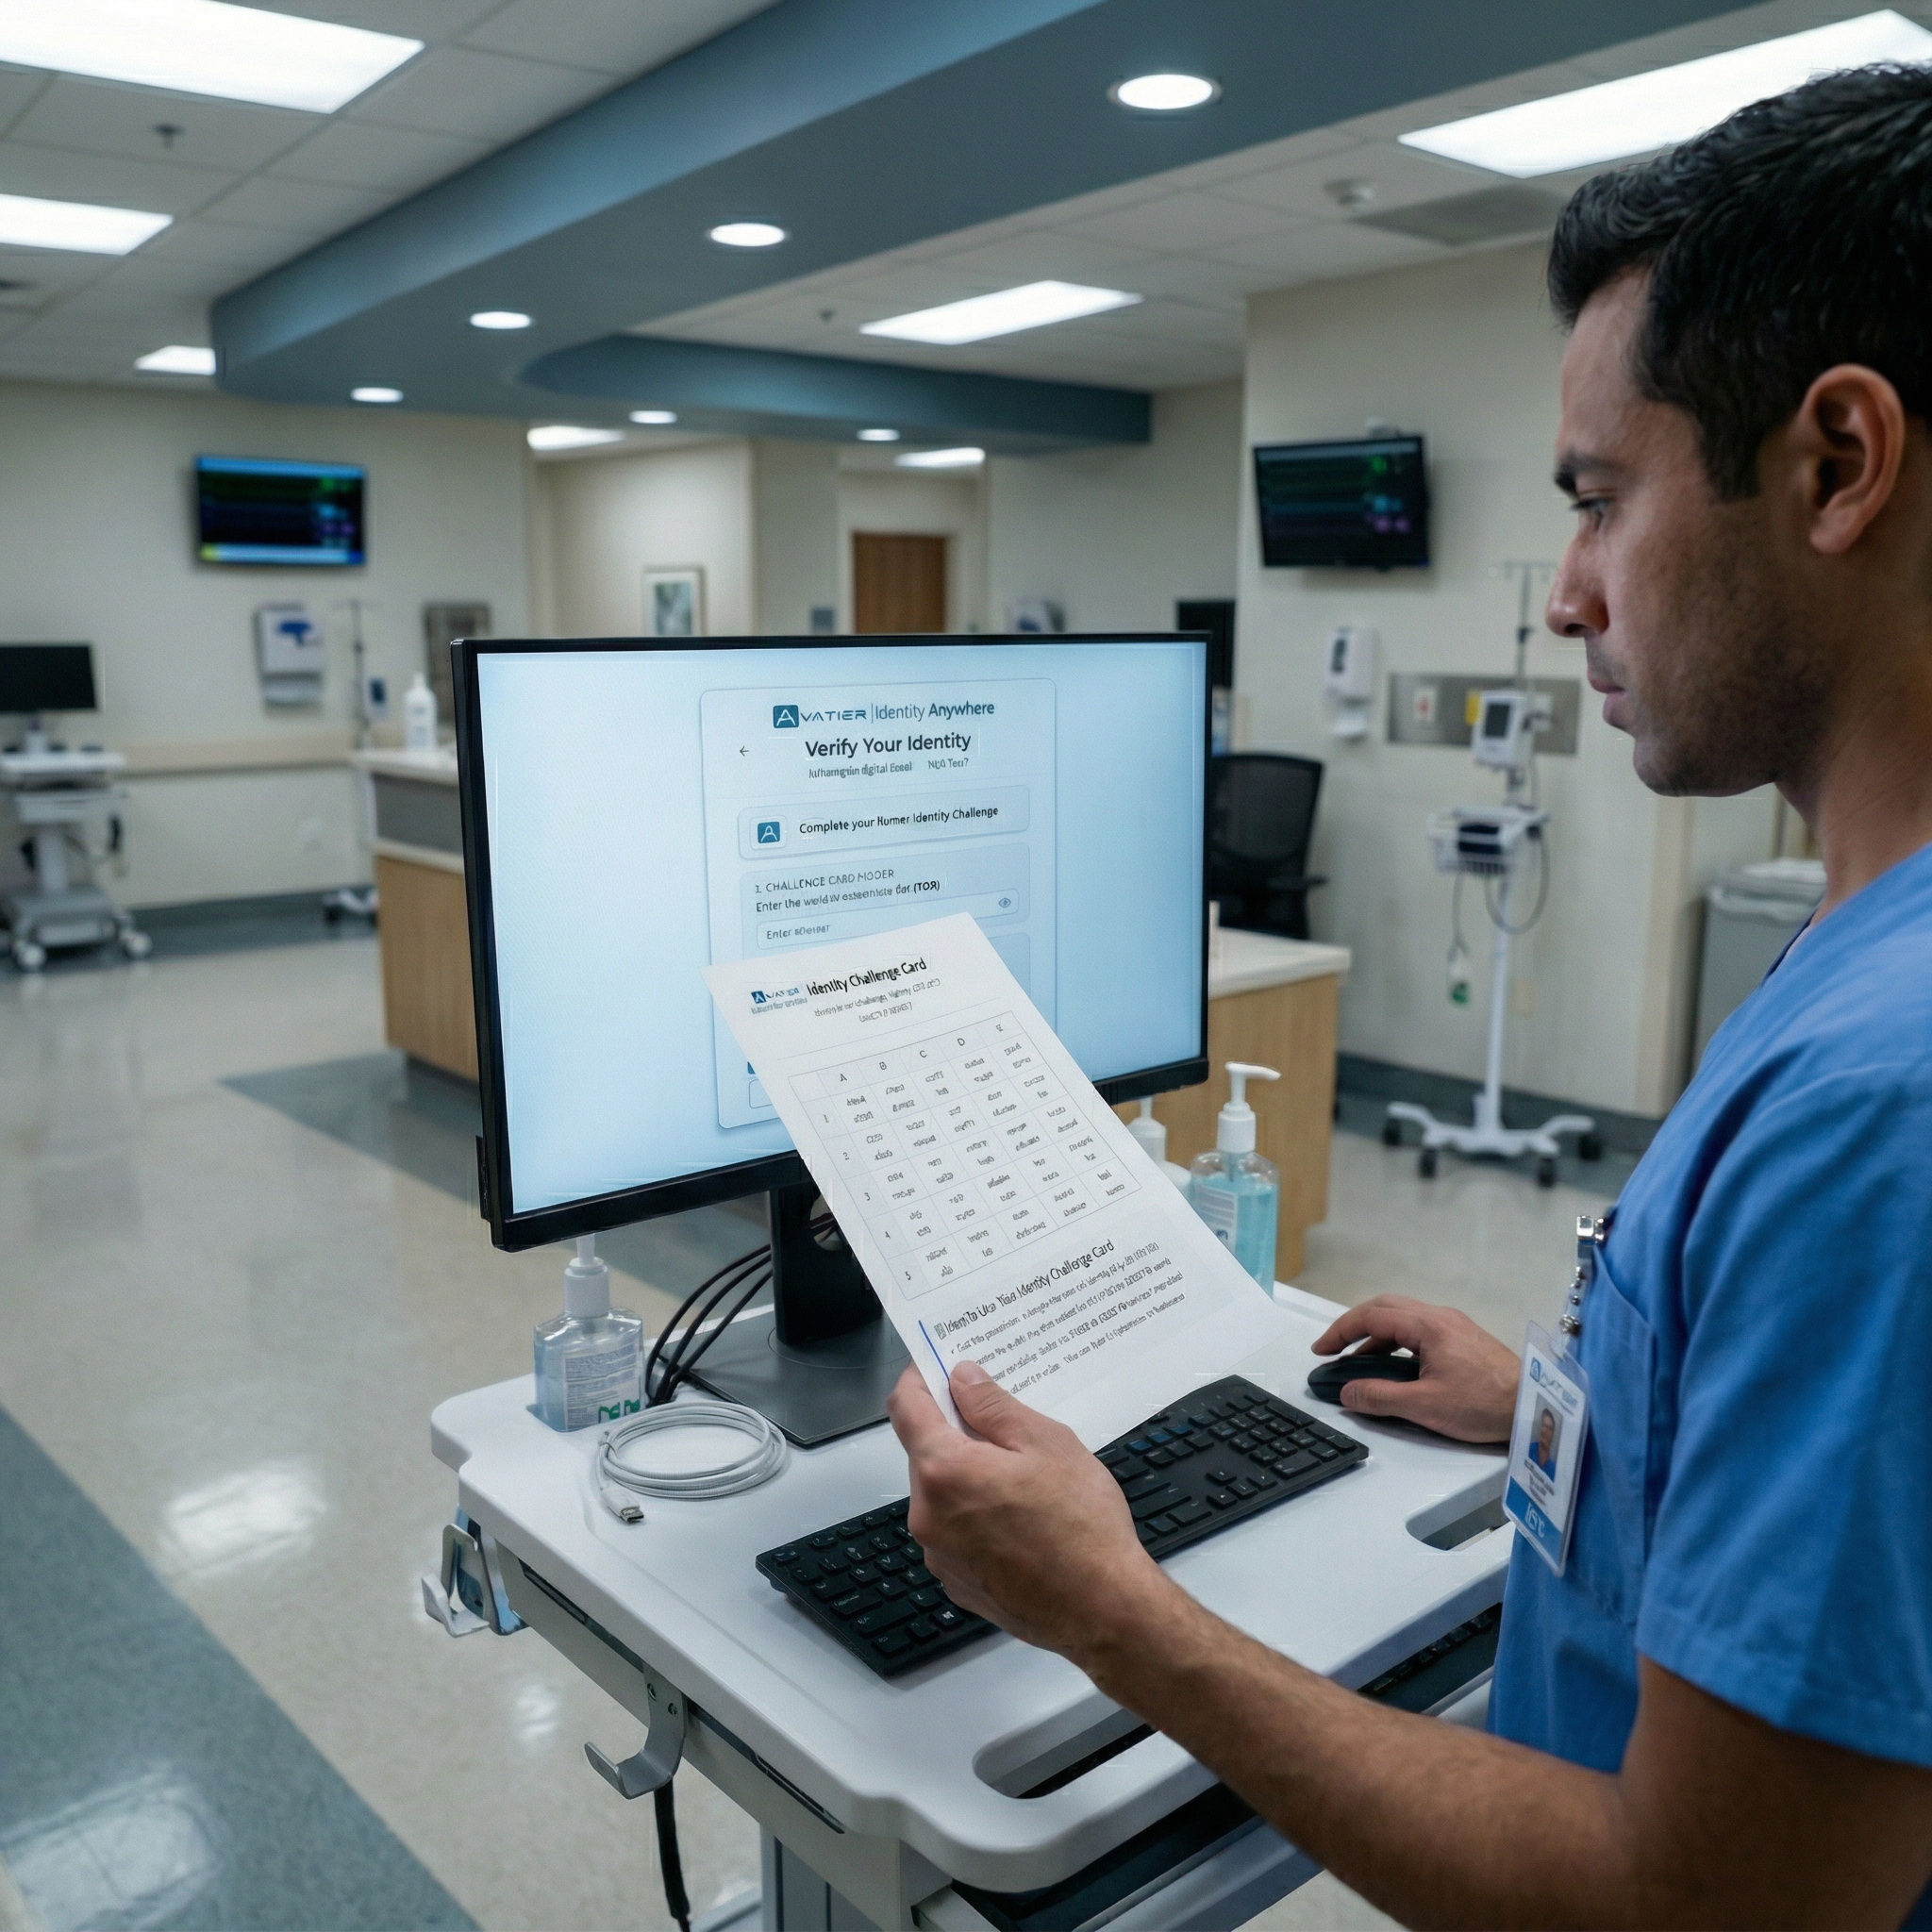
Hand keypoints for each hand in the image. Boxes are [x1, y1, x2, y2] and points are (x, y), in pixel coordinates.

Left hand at [886, 1361, 1172, 1660]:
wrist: (1105, 1610)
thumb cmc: (1082, 1526)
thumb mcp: (1047, 1443)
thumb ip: (993, 1406)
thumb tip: (962, 1379)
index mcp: (944, 1472)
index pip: (906, 1408)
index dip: (920, 1378)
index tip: (939, 1366)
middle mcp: (928, 1516)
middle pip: (924, 1452)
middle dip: (956, 1431)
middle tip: (1003, 1424)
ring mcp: (939, 1555)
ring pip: (941, 1494)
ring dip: (967, 1476)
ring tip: (1024, 1480)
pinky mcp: (957, 1582)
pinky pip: (953, 1533)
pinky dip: (974, 1516)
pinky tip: (1020, 1520)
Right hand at [1311, 1295, 1517, 1440]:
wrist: (1533, 1406)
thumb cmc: (1484, 1404)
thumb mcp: (1425, 1406)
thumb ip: (1380, 1398)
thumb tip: (1348, 1393)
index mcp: (1428, 1325)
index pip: (1371, 1317)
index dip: (1340, 1332)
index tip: (1321, 1350)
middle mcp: (1440, 1317)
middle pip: (1385, 1308)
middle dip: (1354, 1326)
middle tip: (1334, 1348)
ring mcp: (1454, 1326)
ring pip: (1403, 1318)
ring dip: (1376, 1335)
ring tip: (1360, 1362)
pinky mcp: (1464, 1340)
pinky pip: (1419, 1330)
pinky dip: (1396, 1342)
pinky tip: (1395, 1367)